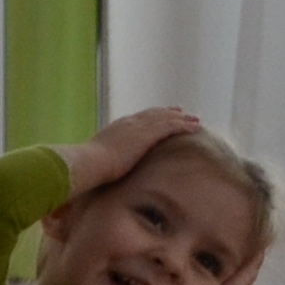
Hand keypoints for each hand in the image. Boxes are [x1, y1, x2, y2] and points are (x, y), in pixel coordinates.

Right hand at [64, 106, 205, 194]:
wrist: (90, 162)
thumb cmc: (89, 167)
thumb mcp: (97, 161)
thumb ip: (104, 161)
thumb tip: (101, 172)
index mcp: (117, 128)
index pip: (138, 119)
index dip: (150, 117)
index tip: (159, 116)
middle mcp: (129, 123)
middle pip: (154, 114)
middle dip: (168, 113)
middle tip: (181, 112)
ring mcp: (140, 127)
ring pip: (166, 118)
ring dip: (182, 118)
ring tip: (195, 119)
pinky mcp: (149, 134)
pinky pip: (172, 126)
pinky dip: (184, 125)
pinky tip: (194, 127)